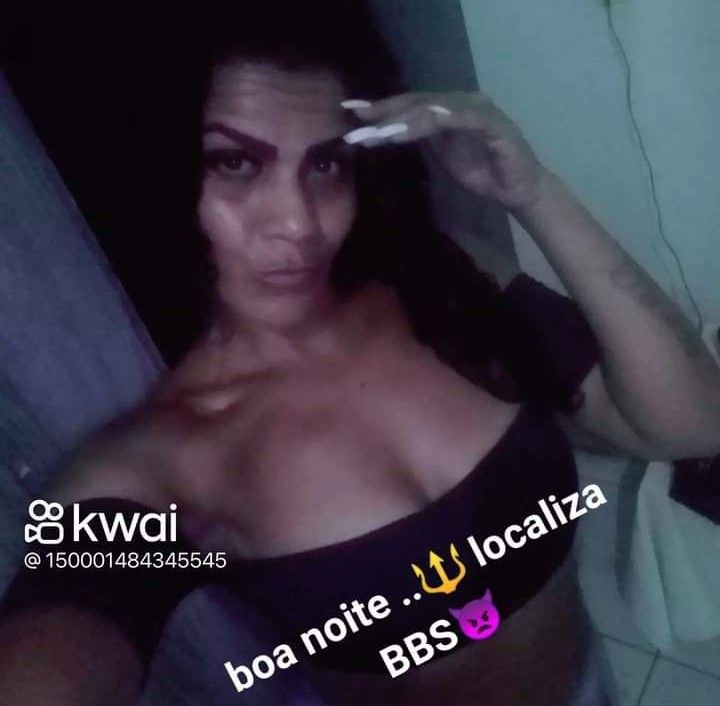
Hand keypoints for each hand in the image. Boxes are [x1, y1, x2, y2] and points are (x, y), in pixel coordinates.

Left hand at [342, 91, 549, 211]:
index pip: (410, 105)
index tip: (352, 114)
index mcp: (447, 109)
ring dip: (407, 121)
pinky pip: (466, 119)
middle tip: (358, 124)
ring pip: (437, 110)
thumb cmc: (482, 172)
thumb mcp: (441, 155)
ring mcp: (479, 111)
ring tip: (381, 133)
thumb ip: (419, 139)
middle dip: (386, 114)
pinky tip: (423, 123)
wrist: (518, 190)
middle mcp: (462, 103)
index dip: (382, 108)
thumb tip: (382, 133)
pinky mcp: (496, 126)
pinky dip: (445, 119)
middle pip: (419, 102)